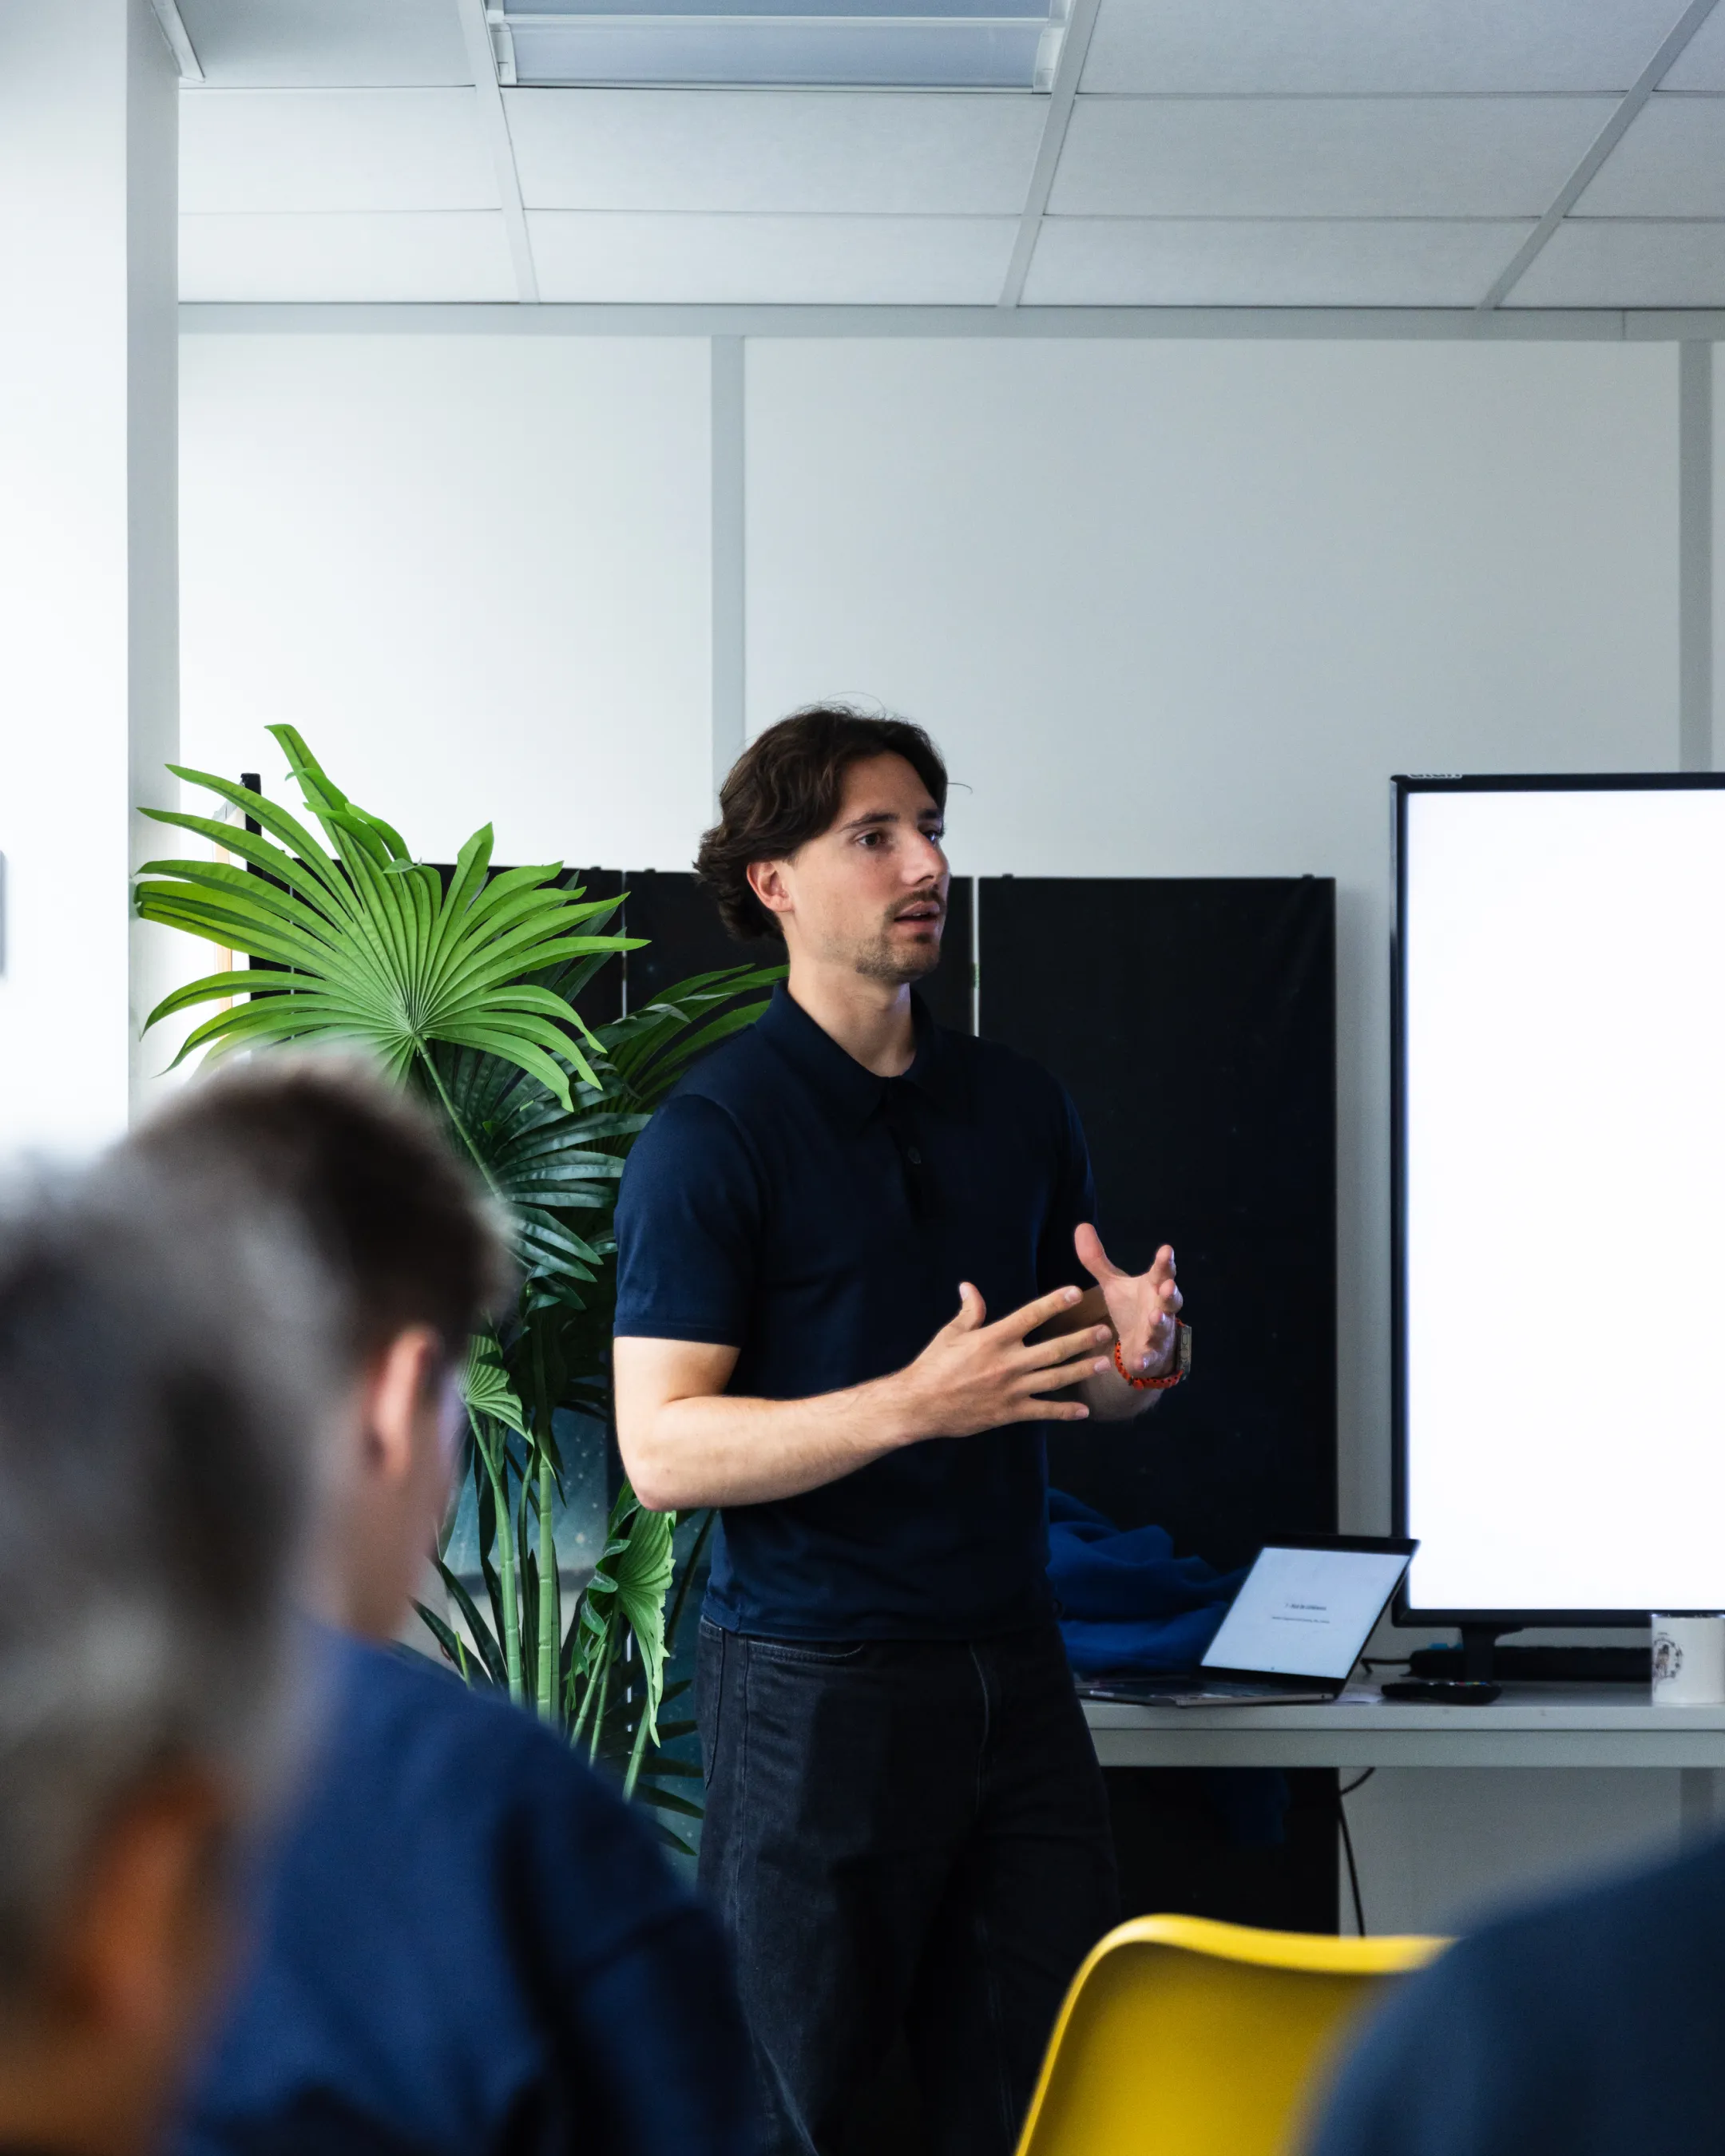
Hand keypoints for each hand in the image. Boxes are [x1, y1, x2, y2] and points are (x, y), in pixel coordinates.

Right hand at [895, 1284, 1112, 1439]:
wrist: (920, 1405)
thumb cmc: (933, 1366)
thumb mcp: (950, 1334)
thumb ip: (969, 1312)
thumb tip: (970, 1287)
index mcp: (993, 1339)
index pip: (1030, 1316)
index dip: (1054, 1303)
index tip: (1075, 1292)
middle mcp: (1008, 1362)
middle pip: (1053, 1348)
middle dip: (1081, 1339)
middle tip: (1106, 1331)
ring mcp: (1011, 1389)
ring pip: (1055, 1378)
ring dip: (1081, 1370)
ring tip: (1102, 1363)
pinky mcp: (1010, 1412)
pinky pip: (1043, 1411)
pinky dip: (1064, 1411)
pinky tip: (1083, 1410)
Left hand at [1075, 1225, 1182, 1377]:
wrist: (1142, 1346)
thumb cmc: (1131, 1309)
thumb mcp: (1113, 1284)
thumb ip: (1098, 1260)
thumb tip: (1081, 1226)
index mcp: (1153, 1287)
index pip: (1162, 1272)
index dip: (1165, 1262)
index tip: (1166, 1250)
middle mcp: (1160, 1308)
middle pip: (1170, 1299)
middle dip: (1170, 1292)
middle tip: (1168, 1286)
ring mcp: (1157, 1333)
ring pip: (1163, 1326)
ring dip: (1160, 1322)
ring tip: (1155, 1316)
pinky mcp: (1150, 1354)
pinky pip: (1149, 1356)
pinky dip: (1146, 1357)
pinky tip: (1139, 1359)